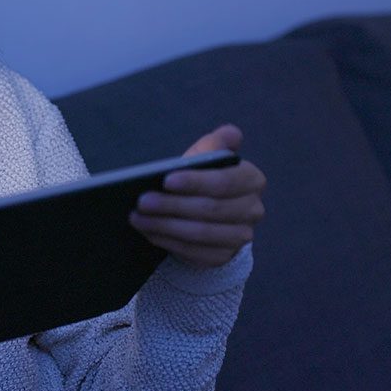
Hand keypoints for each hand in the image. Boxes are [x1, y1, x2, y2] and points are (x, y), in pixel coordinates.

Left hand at [128, 123, 266, 267]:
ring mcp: (241, 237)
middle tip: (142, 201)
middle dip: (172, 205)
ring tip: (138, 217)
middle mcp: (253, 210)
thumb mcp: (206, 156)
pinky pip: (194, 251)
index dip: (195, 182)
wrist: (202, 208)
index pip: (224, 182)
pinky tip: (148, 231)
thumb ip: (215, 144)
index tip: (166, 180)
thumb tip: (231, 133)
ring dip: (165, 226)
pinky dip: (168, 241)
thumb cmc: (202, 177)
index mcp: (252, 180)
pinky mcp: (224, 256)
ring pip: (200, 233)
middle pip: (210, 209)